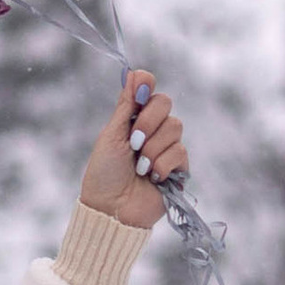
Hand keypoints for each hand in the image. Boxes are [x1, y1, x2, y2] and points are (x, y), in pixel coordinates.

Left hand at [79, 71, 186, 228]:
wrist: (112, 210)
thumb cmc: (104, 175)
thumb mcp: (111, 136)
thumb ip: (126, 106)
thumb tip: (133, 74)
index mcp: (132, 118)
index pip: (149, 88)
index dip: (146, 85)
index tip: (140, 92)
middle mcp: (152, 129)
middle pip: (165, 103)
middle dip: (148, 122)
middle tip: (134, 142)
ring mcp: (166, 148)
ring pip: (175, 127)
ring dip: (153, 148)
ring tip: (140, 168)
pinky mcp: (178, 169)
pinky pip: (181, 152)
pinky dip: (163, 165)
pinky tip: (152, 178)